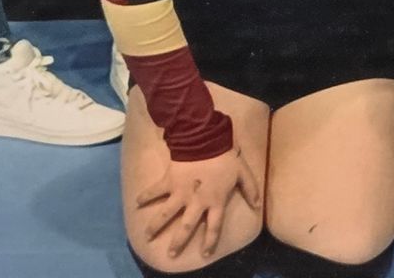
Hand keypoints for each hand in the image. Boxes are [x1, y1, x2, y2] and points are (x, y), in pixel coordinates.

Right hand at [134, 145, 261, 262]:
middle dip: (178, 242)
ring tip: (147, 236)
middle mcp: (196, 202)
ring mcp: (180, 193)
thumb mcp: (243, 172)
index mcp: (214, 201)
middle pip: (186, 227)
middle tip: (171, 254)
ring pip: (166, 214)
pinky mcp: (169, 182)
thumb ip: (250, 189)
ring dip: (155, 226)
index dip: (210, 241)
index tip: (204, 253)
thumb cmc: (226, 156)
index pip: (214, 226)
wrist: (205, 139)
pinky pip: (155, 191)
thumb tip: (258, 205)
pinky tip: (136, 203)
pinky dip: (145, 196)